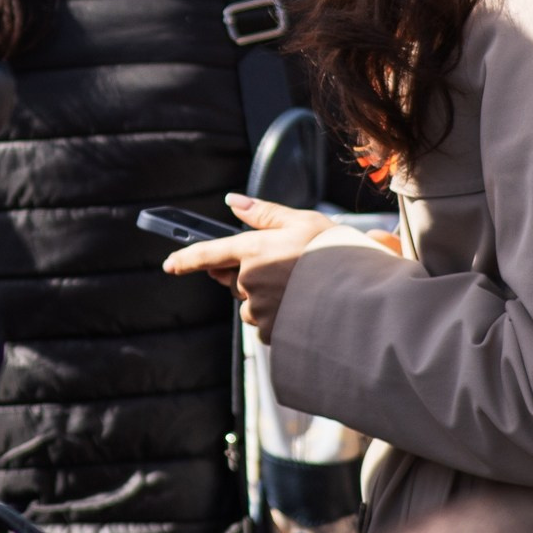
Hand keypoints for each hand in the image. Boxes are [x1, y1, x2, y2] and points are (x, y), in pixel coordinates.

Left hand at [162, 195, 339, 337]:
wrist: (363, 297)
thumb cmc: (336, 252)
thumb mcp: (303, 222)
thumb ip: (264, 214)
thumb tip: (232, 200)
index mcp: (254, 249)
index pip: (209, 253)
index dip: (186, 258)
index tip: (170, 264)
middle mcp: (250, 280)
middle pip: (238, 281)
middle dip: (254, 277)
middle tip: (289, 270)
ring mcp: (260, 308)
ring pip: (253, 305)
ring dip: (269, 300)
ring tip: (304, 291)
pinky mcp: (273, 332)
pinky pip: (268, 325)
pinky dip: (281, 319)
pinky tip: (305, 310)